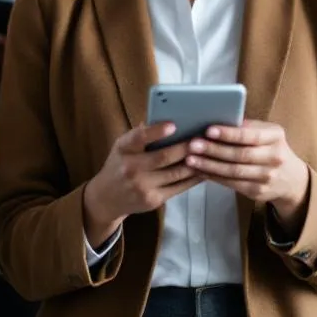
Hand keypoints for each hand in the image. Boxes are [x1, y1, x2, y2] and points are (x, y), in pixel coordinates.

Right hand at [82, 123, 200, 248]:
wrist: (106, 198)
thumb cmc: (120, 164)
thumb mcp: (123, 146)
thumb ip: (140, 134)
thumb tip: (166, 116)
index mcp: (123, 149)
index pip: (138, 138)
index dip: (156, 131)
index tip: (173, 124)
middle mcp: (131, 168)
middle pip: (163, 157)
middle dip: (185, 148)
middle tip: (202, 139)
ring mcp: (142, 186)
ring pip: (175, 173)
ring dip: (194, 163)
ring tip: (209, 152)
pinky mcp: (153, 200)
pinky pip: (178, 188)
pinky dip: (193, 178)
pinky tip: (204, 170)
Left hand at [186, 120, 310, 230]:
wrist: (291, 178)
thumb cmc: (271, 148)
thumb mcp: (267, 133)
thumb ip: (247, 127)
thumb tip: (217, 118)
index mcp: (276, 136)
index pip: (250, 135)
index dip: (229, 134)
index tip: (208, 130)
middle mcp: (275, 157)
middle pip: (240, 155)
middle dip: (213, 150)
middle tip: (193, 144)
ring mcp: (267, 177)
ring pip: (233, 171)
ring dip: (209, 165)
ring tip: (190, 159)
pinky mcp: (258, 192)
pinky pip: (232, 184)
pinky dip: (213, 177)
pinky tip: (200, 170)